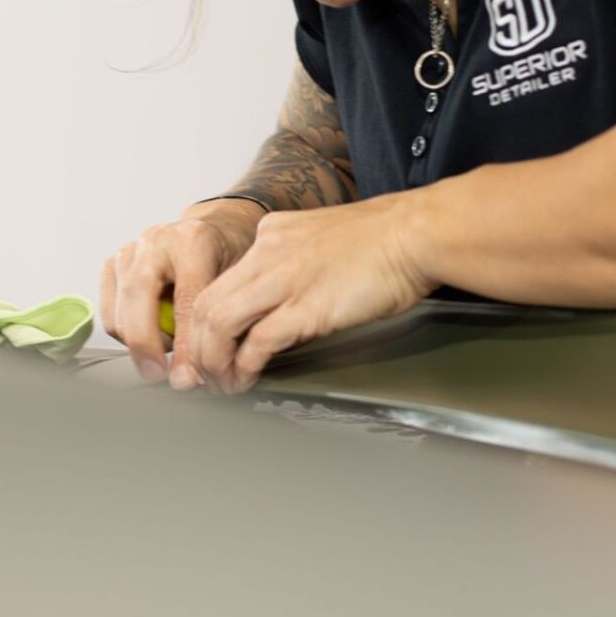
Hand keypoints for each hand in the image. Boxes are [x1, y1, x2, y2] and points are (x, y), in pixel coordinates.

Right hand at [100, 199, 265, 382]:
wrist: (214, 227)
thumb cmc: (227, 255)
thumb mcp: (237, 282)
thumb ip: (219, 321)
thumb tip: (195, 374)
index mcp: (194, 242)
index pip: (185, 302)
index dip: (184, 346)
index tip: (186, 376)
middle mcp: (156, 241)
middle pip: (138, 300)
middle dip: (146, 347)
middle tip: (159, 374)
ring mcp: (130, 251)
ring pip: (120, 312)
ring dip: (139, 342)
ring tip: (167, 347)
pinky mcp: (112, 264)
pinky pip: (109, 313)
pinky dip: (125, 332)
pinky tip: (150, 332)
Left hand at [180, 193, 435, 394]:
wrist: (417, 233)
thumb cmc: (386, 240)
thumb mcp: (322, 240)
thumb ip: (295, 265)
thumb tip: (283, 305)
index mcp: (271, 234)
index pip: (220, 279)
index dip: (207, 319)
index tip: (210, 343)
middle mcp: (268, 252)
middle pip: (207, 303)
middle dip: (198, 346)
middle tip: (205, 373)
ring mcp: (284, 279)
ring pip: (220, 323)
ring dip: (214, 360)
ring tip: (222, 383)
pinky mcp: (306, 307)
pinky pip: (257, 342)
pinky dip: (244, 366)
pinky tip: (247, 380)